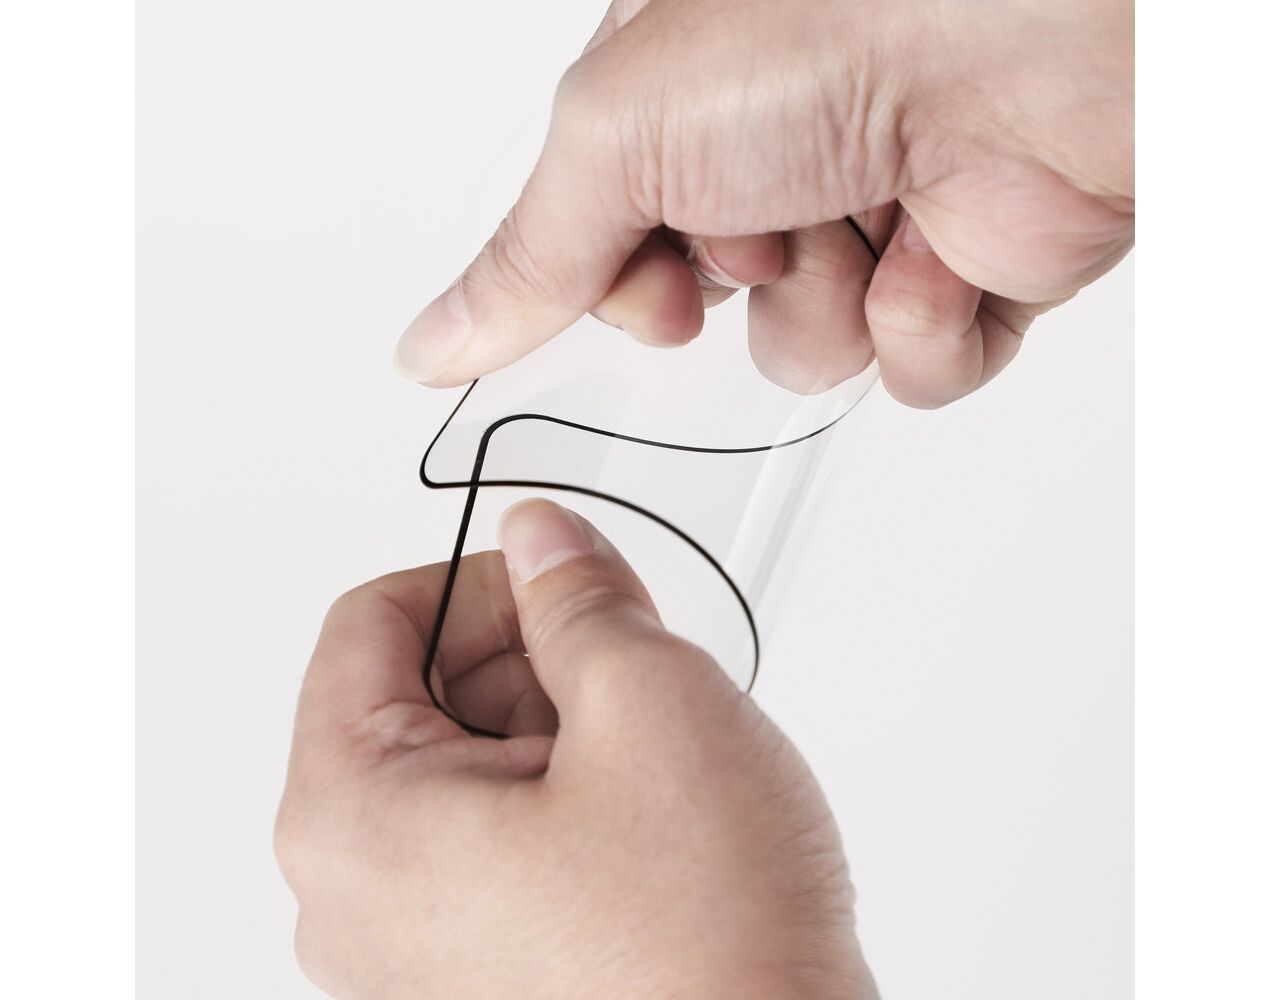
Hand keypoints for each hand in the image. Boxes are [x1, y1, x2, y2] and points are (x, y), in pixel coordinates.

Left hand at [275, 499, 876, 998]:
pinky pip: (494, 835)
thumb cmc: (706, 947)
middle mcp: (357, 896)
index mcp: (352, 820)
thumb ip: (577, 597)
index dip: (474, 578)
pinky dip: (562, 792)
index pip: (367, 624)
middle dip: (526, 655)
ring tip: (649, 755)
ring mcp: (416, 944)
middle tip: (624, 656)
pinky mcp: (478, 968)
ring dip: (556, 724)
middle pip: (414, 696)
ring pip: (465, 765)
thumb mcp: (647, 703)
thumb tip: (543, 543)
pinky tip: (642, 811)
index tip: (555, 577)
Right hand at [395, 0, 1132, 407]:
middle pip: (707, 306)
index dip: (628, 288)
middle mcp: (778, 157)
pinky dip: (922, 326)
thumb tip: (431, 342)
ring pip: (808, 351)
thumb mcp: (622, 135)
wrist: (1042, 32)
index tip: (654, 283)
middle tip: (769, 220)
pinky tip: (941, 249)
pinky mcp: (965, 269)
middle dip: (735, 285)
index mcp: (686, 109)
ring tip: (870, 214)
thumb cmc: (836, 21)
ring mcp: (874, 213)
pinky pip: (910, 371)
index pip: (614, 251)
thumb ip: (527, 258)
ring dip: (831, 303)